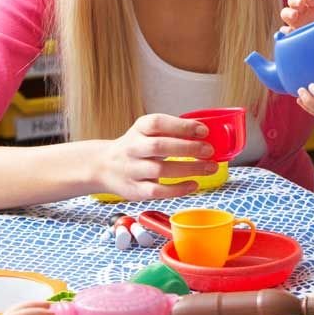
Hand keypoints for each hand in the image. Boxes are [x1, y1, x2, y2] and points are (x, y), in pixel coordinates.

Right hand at [94, 114, 218, 199]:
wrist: (104, 166)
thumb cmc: (137, 147)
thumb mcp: (148, 132)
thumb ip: (171, 131)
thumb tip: (205, 134)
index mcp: (139, 129)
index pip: (158, 123)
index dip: (181, 126)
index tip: (203, 130)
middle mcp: (133, 148)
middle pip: (159, 146)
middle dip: (188, 148)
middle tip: (209, 150)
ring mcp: (132, 170)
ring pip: (159, 170)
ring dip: (188, 169)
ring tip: (209, 167)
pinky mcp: (134, 190)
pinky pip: (157, 191)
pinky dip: (177, 189)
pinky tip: (193, 185)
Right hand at [280, 0, 313, 32]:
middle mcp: (302, 11)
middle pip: (294, 1)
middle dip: (295, 0)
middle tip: (300, 4)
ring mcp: (295, 22)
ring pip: (286, 13)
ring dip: (288, 13)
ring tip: (294, 16)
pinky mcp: (290, 35)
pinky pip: (284, 32)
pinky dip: (284, 32)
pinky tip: (288, 33)